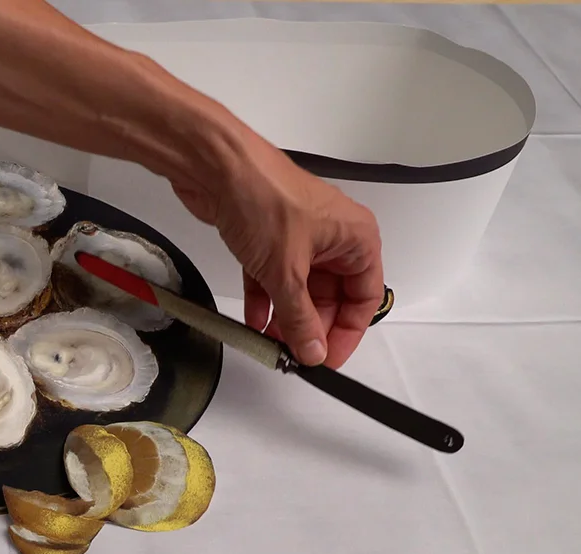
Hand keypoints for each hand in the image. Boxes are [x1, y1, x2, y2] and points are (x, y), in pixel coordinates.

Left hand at [172, 131, 384, 368]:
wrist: (216, 166)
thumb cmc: (264, 198)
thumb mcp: (287, 271)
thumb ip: (300, 317)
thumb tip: (314, 350)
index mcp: (356, 238)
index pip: (364, 297)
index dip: (347, 332)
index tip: (327, 359)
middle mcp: (332, 237)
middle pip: (330, 297)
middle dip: (311, 327)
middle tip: (293, 356)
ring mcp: (298, 237)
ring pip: (299, 289)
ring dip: (286, 318)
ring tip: (270, 346)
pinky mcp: (268, 237)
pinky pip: (272, 278)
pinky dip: (264, 300)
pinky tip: (253, 323)